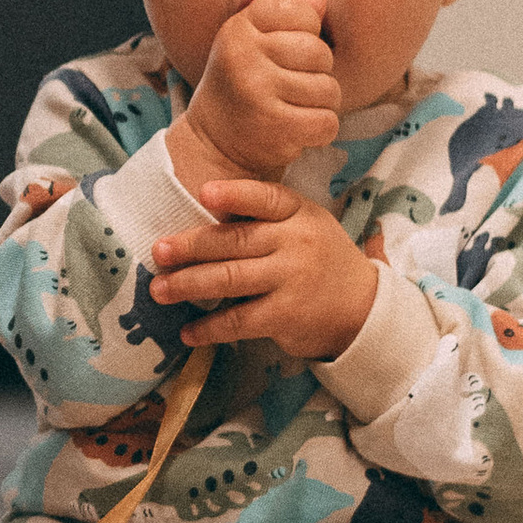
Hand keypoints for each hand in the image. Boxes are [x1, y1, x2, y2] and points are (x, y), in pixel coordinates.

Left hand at [150, 173, 378, 362]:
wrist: (363, 307)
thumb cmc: (319, 259)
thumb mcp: (305, 226)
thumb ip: (265, 218)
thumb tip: (202, 217)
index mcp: (299, 213)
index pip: (265, 198)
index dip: (234, 195)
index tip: (203, 192)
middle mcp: (296, 242)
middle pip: (235, 241)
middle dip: (191, 246)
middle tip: (159, 251)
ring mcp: (291, 279)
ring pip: (230, 279)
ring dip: (188, 285)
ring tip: (159, 289)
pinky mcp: (286, 315)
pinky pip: (239, 320)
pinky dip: (210, 328)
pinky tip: (188, 331)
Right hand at [170, 0, 338, 187]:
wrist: (212, 143)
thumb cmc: (243, 85)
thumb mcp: (256, 43)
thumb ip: (288, 16)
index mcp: (238, 28)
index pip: (300, 10)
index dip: (304, 33)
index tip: (282, 52)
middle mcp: (244, 54)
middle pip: (319, 52)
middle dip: (316, 73)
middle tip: (288, 88)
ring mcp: (257, 90)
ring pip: (328, 89)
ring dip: (319, 105)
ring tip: (292, 109)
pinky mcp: (274, 125)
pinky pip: (327, 122)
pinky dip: (320, 130)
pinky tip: (297, 131)